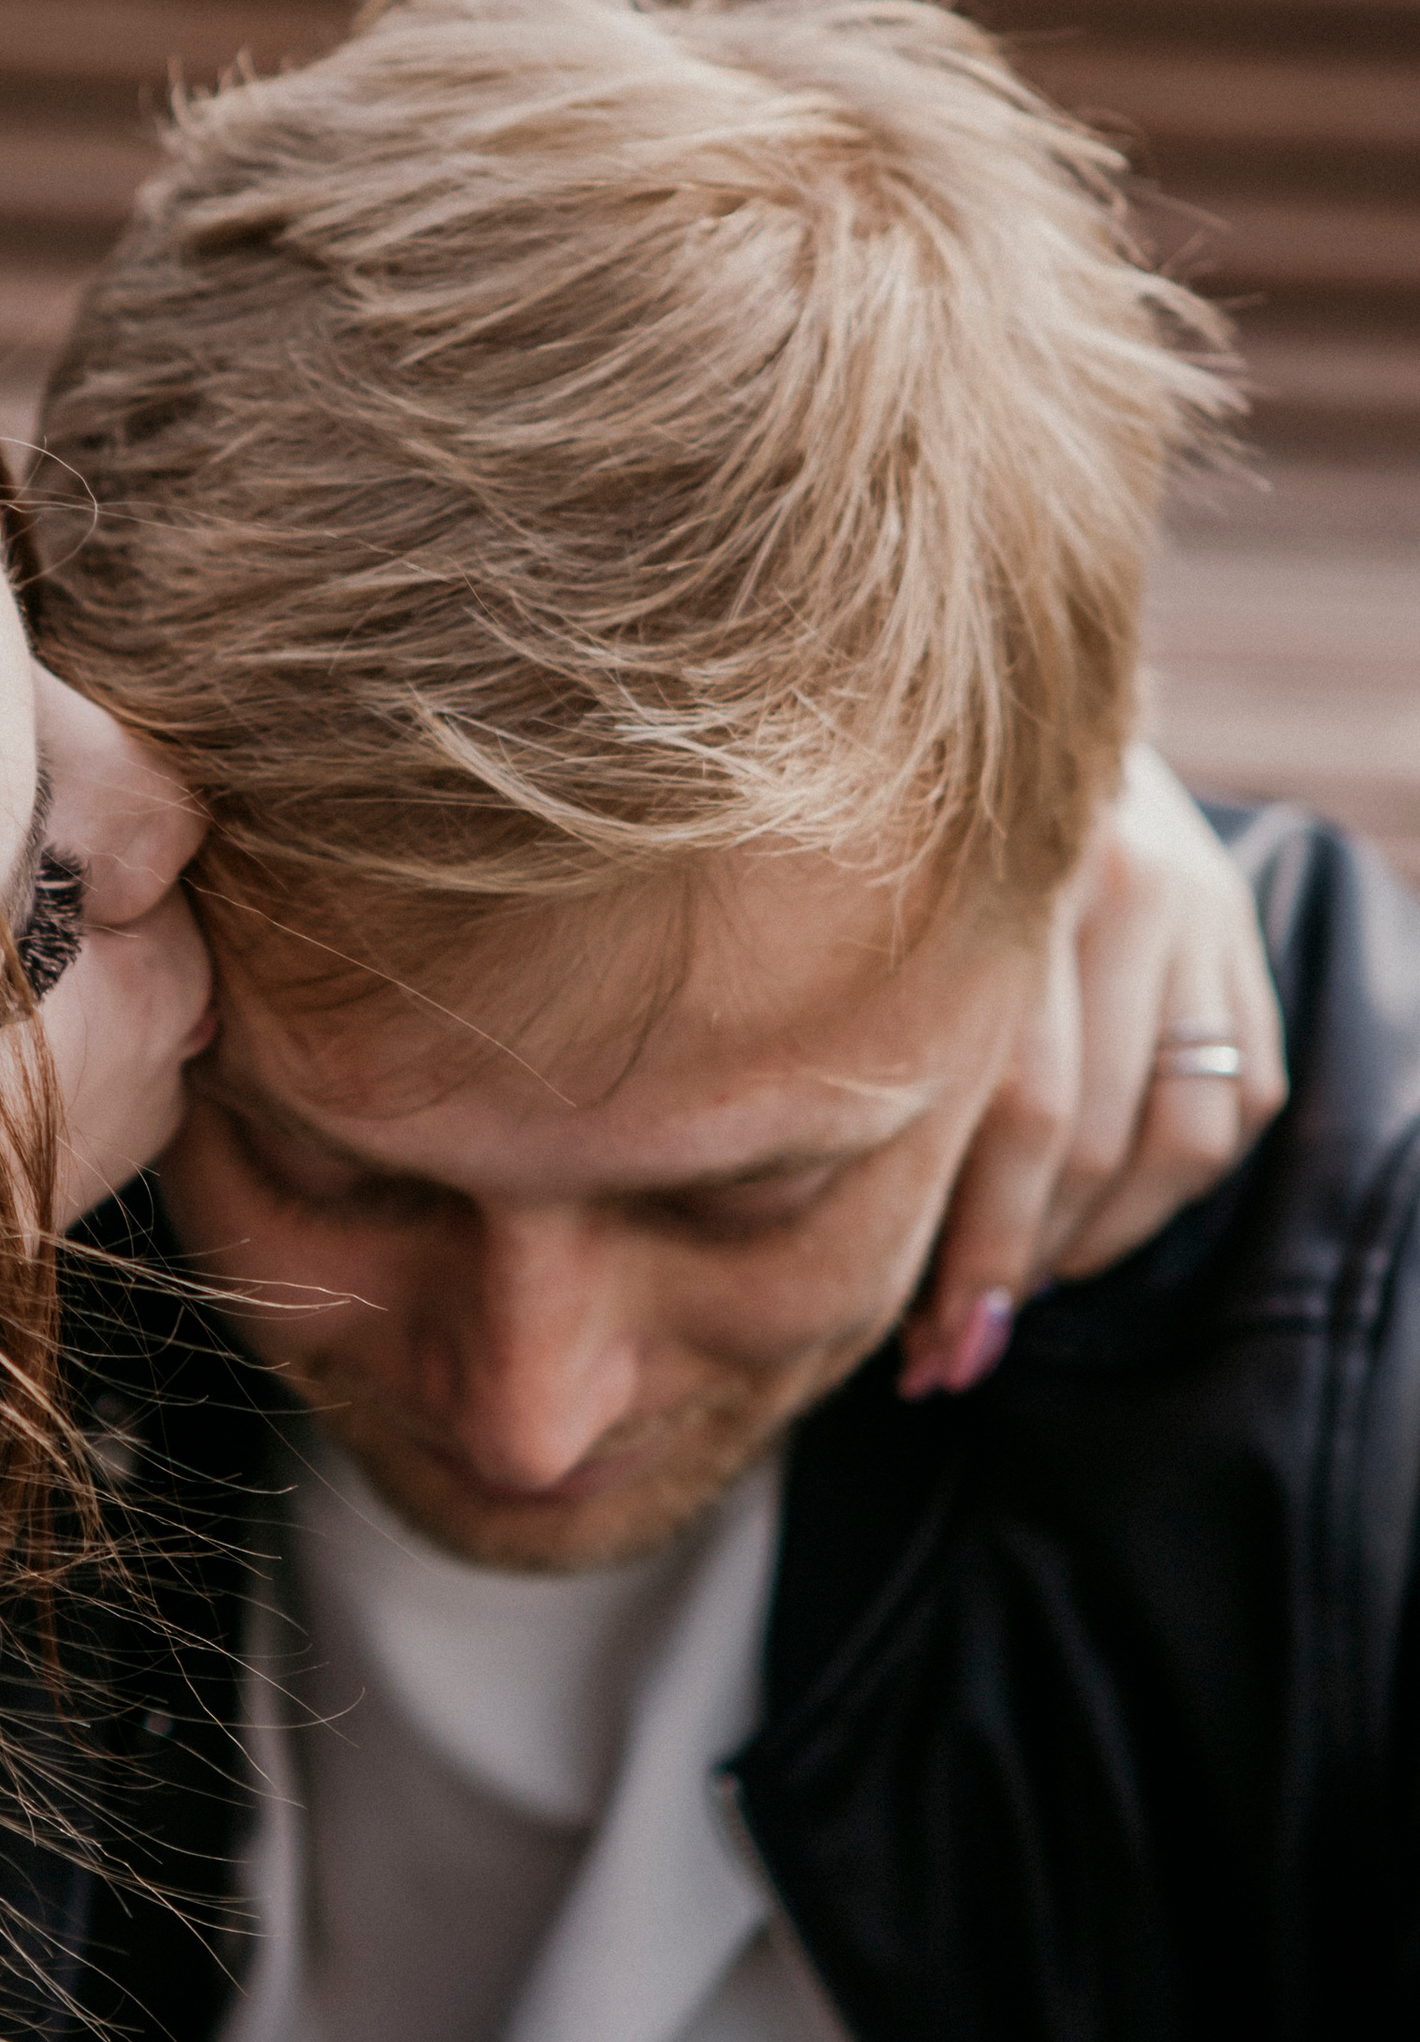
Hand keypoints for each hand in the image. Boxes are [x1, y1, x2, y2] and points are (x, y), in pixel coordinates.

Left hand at [903, 745, 1286, 1394]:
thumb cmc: (873, 835)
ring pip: (1168, 1135)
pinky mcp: (1239, 931)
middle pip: (1075, 1131)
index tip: (912, 1345)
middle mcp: (1112, 878)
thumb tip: (802, 1217)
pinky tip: (1086, 1228)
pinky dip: (1160, 1193)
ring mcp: (1193, 902)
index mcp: (995, 876)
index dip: (961, 1246)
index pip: (1004, 1106)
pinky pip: (1231, 1105)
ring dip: (1088, 1244)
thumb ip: (852, 1024)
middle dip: (1007, 1268)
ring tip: (1015, 1293)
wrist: (987, 686)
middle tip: (950, 1355)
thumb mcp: (844, 900)